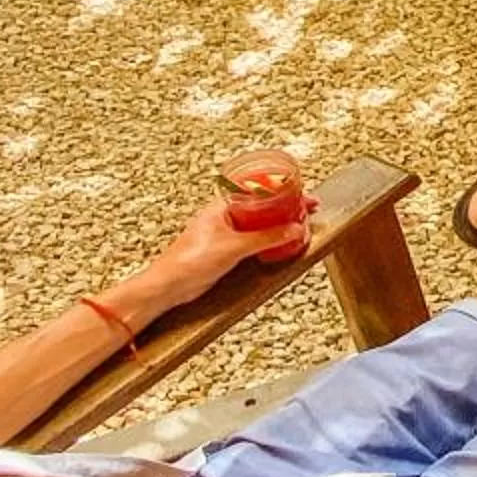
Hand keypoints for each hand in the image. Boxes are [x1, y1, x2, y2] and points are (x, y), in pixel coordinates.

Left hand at [104, 194, 318, 335]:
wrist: (170, 285)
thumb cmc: (189, 261)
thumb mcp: (235, 246)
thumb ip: (266, 237)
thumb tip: (292, 229)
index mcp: (222, 207)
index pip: (258, 191)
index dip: (283, 191)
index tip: (303, 196)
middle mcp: (223, 217)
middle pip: (260, 207)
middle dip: (284, 207)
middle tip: (306, 210)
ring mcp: (224, 234)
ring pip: (258, 224)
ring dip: (277, 225)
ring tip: (297, 226)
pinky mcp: (225, 252)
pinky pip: (253, 241)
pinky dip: (268, 240)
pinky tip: (278, 245)